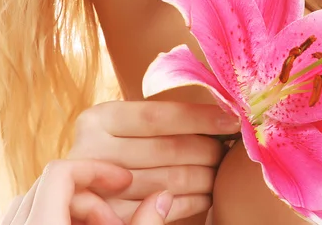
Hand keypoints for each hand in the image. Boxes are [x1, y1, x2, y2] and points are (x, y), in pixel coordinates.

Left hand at [1, 159, 172, 224]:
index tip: (125, 180)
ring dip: (76, 208)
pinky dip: (58, 217)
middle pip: (51, 183)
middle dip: (91, 196)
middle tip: (118, 222)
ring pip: (38, 199)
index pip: (61, 171)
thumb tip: (163, 196)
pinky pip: (29, 216)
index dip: (97, 169)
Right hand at [67, 100, 240, 222]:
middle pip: (167, 149)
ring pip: (170, 181)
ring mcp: (100, 188)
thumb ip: (161, 118)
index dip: (199, 117)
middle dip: (208, 149)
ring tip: (222, 169)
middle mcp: (92, 151)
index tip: (232, 118)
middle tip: (229, 148)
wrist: (90, 186)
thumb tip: (223, 108)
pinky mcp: (113, 217)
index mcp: (98, 119)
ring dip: (205, 176)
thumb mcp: (126, 124)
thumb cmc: (120, 145)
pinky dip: (193, 201)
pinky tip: (208, 193)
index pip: (156, 116)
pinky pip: (166, 209)